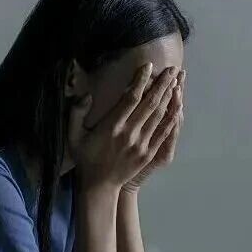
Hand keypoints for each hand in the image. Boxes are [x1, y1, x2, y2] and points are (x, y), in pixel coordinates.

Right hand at [68, 64, 179, 190]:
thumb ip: (76, 113)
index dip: (141, 80)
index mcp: (111, 126)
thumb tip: (86, 95)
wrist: (99, 185)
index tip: (148, 66)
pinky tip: (178, 105)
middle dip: (162, 84)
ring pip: (159, 115)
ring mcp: (141, 144)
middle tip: (171, 68)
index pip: (130, 98)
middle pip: (150, 103)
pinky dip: (172, 117)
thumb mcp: (73, 135)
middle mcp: (129, 134)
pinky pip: (164, 132)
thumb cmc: (85, 157)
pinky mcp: (149, 153)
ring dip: (169, 96)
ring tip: (177, 80)